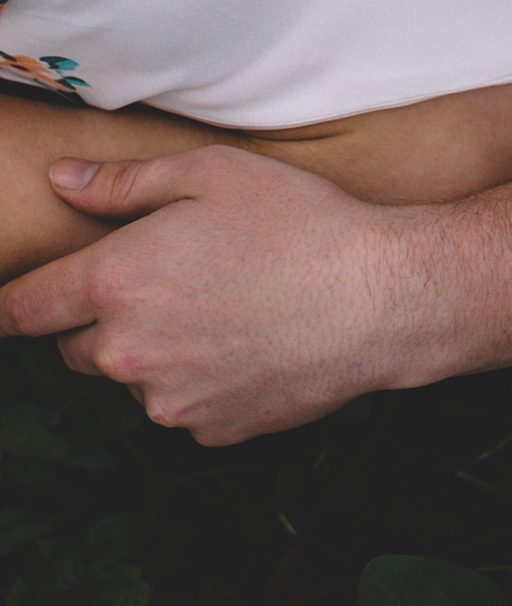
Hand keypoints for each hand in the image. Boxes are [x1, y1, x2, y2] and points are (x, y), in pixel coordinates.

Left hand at [0, 148, 422, 442]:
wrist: (379, 299)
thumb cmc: (301, 224)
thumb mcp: (213, 174)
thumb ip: (123, 183)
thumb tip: (63, 181)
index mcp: (115, 283)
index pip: (23, 310)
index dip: (9, 306)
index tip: (9, 307)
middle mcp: (127, 353)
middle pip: (78, 348)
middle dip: (104, 321)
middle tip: (171, 282)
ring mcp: (167, 401)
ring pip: (136, 379)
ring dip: (157, 353)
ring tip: (227, 309)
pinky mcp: (209, 431)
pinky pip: (184, 405)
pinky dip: (203, 381)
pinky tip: (251, 343)